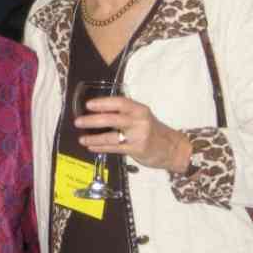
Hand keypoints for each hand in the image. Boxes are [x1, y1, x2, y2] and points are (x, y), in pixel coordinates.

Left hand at [74, 94, 191, 172]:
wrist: (173, 149)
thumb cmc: (154, 131)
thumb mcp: (143, 117)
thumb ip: (125, 114)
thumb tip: (98, 111)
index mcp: (140, 110)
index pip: (120, 103)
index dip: (103, 103)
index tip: (88, 105)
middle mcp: (139, 121)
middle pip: (112, 119)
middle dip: (93, 120)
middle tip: (78, 121)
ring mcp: (138, 136)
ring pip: (111, 137)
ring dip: (94, 138)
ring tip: (82, 138)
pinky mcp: (137, 150)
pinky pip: (114, 148)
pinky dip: (101, 147)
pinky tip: (91, 146)